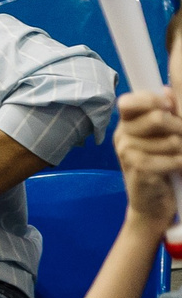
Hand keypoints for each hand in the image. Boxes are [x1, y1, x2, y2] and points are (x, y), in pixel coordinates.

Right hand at [113, 88, 181, 227]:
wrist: (151, 204)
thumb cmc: (160, 167)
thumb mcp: (160, 136)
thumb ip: (163, 113)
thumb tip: (169, 92)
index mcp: (126, 125)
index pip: (131, 101)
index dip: (153, 100)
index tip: (169, 107)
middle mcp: (122, 137)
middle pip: (158, 118)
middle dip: (179, 127)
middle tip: (181, 138)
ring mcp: (127, 153)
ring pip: (170, 140)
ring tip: (178, 156)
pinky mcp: (139, 169)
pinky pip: (172, 158)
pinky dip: (181, 163)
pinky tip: (176, 169)